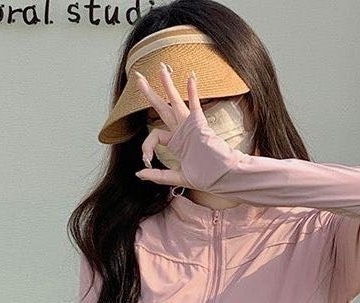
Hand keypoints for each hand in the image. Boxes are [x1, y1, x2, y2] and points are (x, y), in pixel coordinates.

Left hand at [133, 63, 203, 187]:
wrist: (220, 177)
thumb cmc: (204, 177)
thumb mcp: (177, 177)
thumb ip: (158, 175)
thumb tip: (138, 174)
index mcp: (176, 142)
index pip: (155, 136)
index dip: (146, 146)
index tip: (146, 159)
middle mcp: (181, 130)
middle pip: (161, 108)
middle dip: (150, 93)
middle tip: (138, 79)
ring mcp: (190, 125)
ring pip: (175, 102)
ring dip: (167, 85)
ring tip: (160, 68)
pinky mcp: (199, 124)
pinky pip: (195, 105)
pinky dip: (194, 92)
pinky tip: (190, 77)